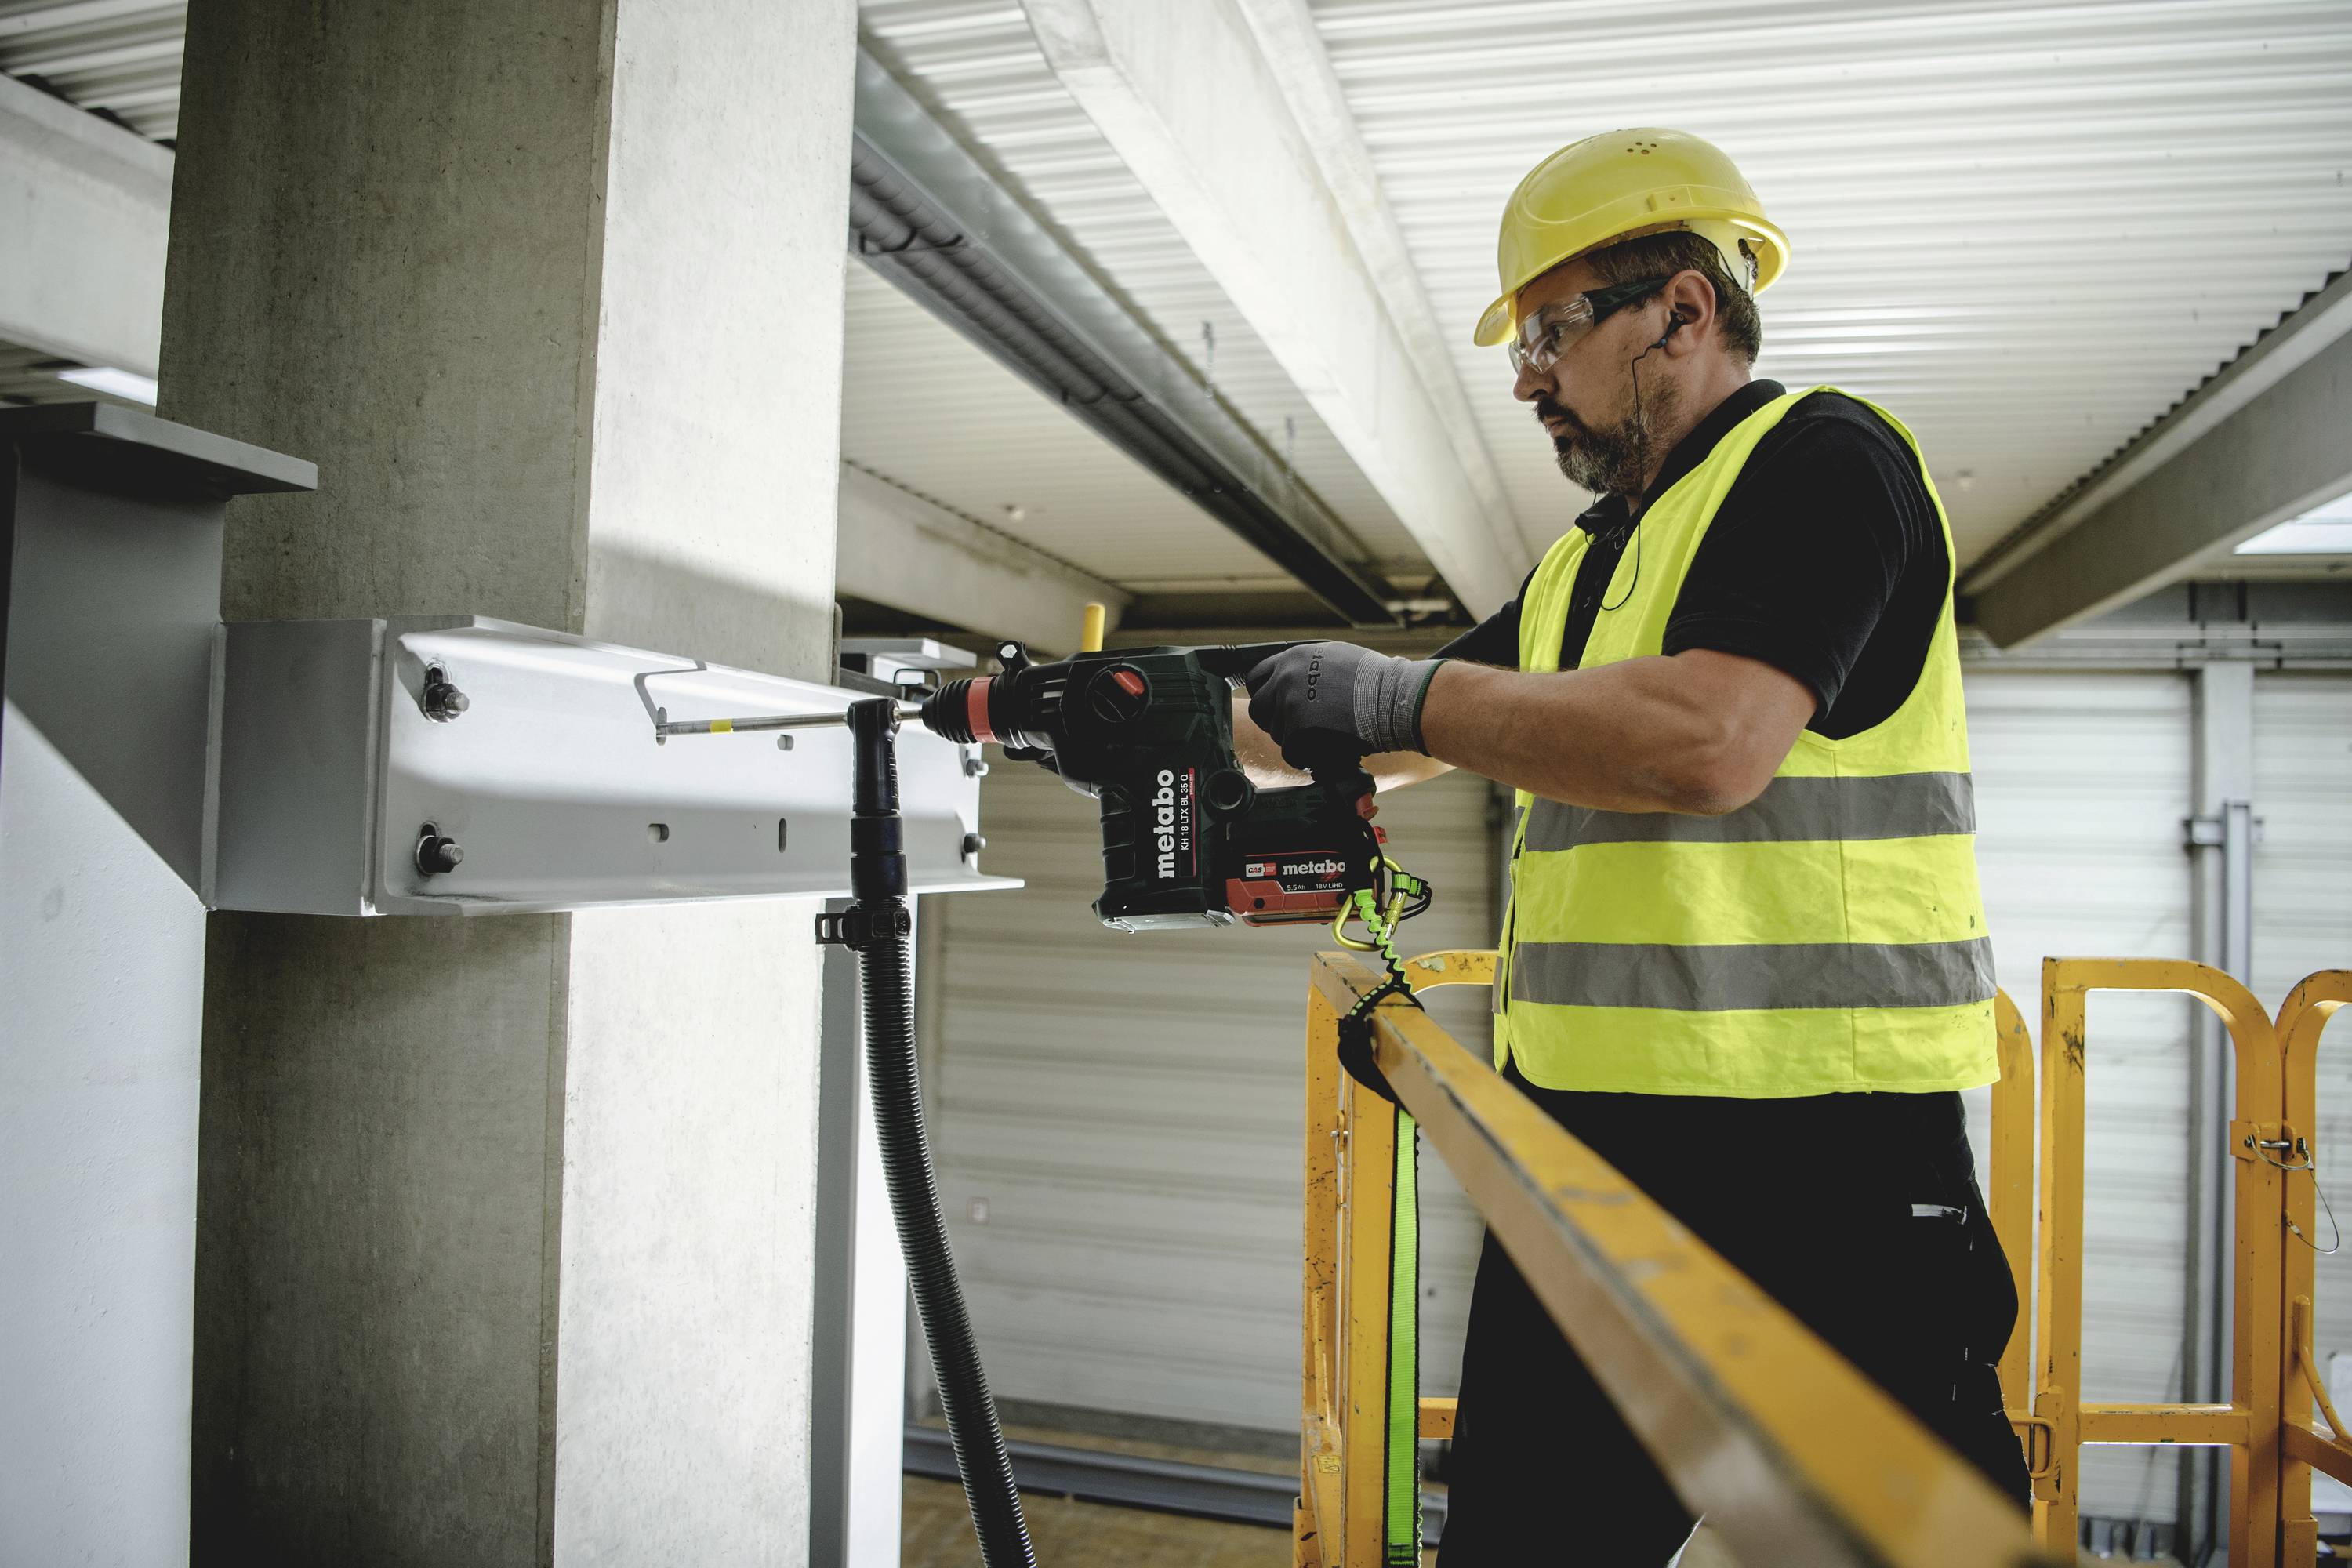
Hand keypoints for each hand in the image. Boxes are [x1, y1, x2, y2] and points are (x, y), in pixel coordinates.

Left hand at [1244, 642, 1445, 775]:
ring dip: (1293, 738)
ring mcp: (1289, 705)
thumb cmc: (1374, 680)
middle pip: (1258, 707)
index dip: (1264, 693)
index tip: (1271, 704)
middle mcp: (1285, 679)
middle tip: (1293, 727)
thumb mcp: (1335, 656)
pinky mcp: (1297, 731)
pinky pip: (1289, 752)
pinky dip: (1304, 755)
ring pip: (1276, 732)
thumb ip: (1307, 665)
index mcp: (1292, 658)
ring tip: (1320, 735)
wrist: (1392, 700)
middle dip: (1272, 719)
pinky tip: (1322, 750)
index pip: (1257, 677)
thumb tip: (1294, 674)